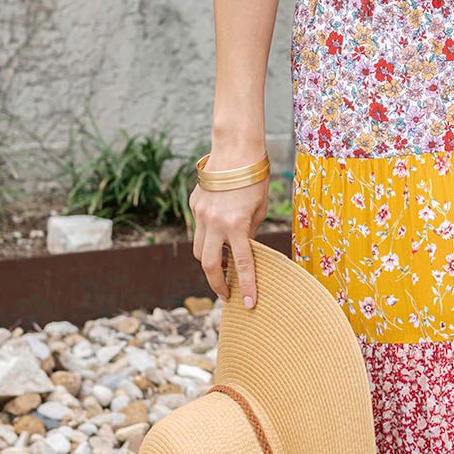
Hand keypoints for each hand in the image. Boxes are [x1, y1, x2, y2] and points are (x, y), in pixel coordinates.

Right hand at [189, 150, 270, 307]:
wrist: (235, 150)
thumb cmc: (255, 179)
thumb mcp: (260, 210)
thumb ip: (250, 233)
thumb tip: (243, 251)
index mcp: (236, 225)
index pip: (242, 264)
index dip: (246, 286)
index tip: (247, 304)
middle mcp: (214, 222)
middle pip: (208, 264)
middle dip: (216, 283)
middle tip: (227, 294)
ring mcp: (200, 214)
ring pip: (197, 249)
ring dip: (209, 261)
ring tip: (222, 267)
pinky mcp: (194, 205)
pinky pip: (198, 228)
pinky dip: (207, 236)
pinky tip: (218, 232)